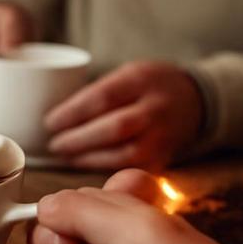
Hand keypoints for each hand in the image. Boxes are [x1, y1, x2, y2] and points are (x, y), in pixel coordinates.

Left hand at [45, 61, 203, 169]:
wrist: (193, 100)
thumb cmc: (146, 86)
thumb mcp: (125, 74)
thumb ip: (97, 92)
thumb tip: (53, 117)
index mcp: (141, 80)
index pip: (103, 97)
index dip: (73, 112)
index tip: (49, 122)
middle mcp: (156, 108)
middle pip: (116, 127)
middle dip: (79, 139)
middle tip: (54, 144)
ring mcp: (164, 135)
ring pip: (126, 153)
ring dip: (89, 158)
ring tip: (65, 156)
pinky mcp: (164, 158)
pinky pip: (133, 168)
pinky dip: (105, 169)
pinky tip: (85, 165)